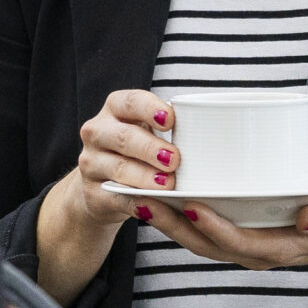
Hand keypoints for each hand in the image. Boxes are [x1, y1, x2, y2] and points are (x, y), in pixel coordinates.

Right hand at [32, 88, 180, 302]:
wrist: (102, 187)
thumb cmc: (137, 151)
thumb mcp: (147, 132)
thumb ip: (170, 129)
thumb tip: (215, 132)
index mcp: (116, 109)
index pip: (129, 101)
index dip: (150, 109)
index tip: (171, 120)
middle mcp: (98, 132)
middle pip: (123, 136)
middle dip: (150, 148)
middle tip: (175, 160)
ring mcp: (91, 163)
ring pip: (118, 167)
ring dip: (144, 176)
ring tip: (168, 184)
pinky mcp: (94, 193)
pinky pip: (117, 197)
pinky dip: (137, 202)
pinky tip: (151, 205)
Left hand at [140, 192, 307, 283]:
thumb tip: (307, 216)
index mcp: (280, 248)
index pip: (237, 242)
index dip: (213, 226)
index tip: (191, 204)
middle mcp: (256, 253)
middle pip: (206, 244)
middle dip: (173, 225)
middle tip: (143, 198)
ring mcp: (245, 247)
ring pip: (198, 240)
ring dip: (168, 223)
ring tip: (139, 198)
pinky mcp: (240, 236)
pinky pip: (204, 233)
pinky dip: (179, 220)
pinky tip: (161, 201)